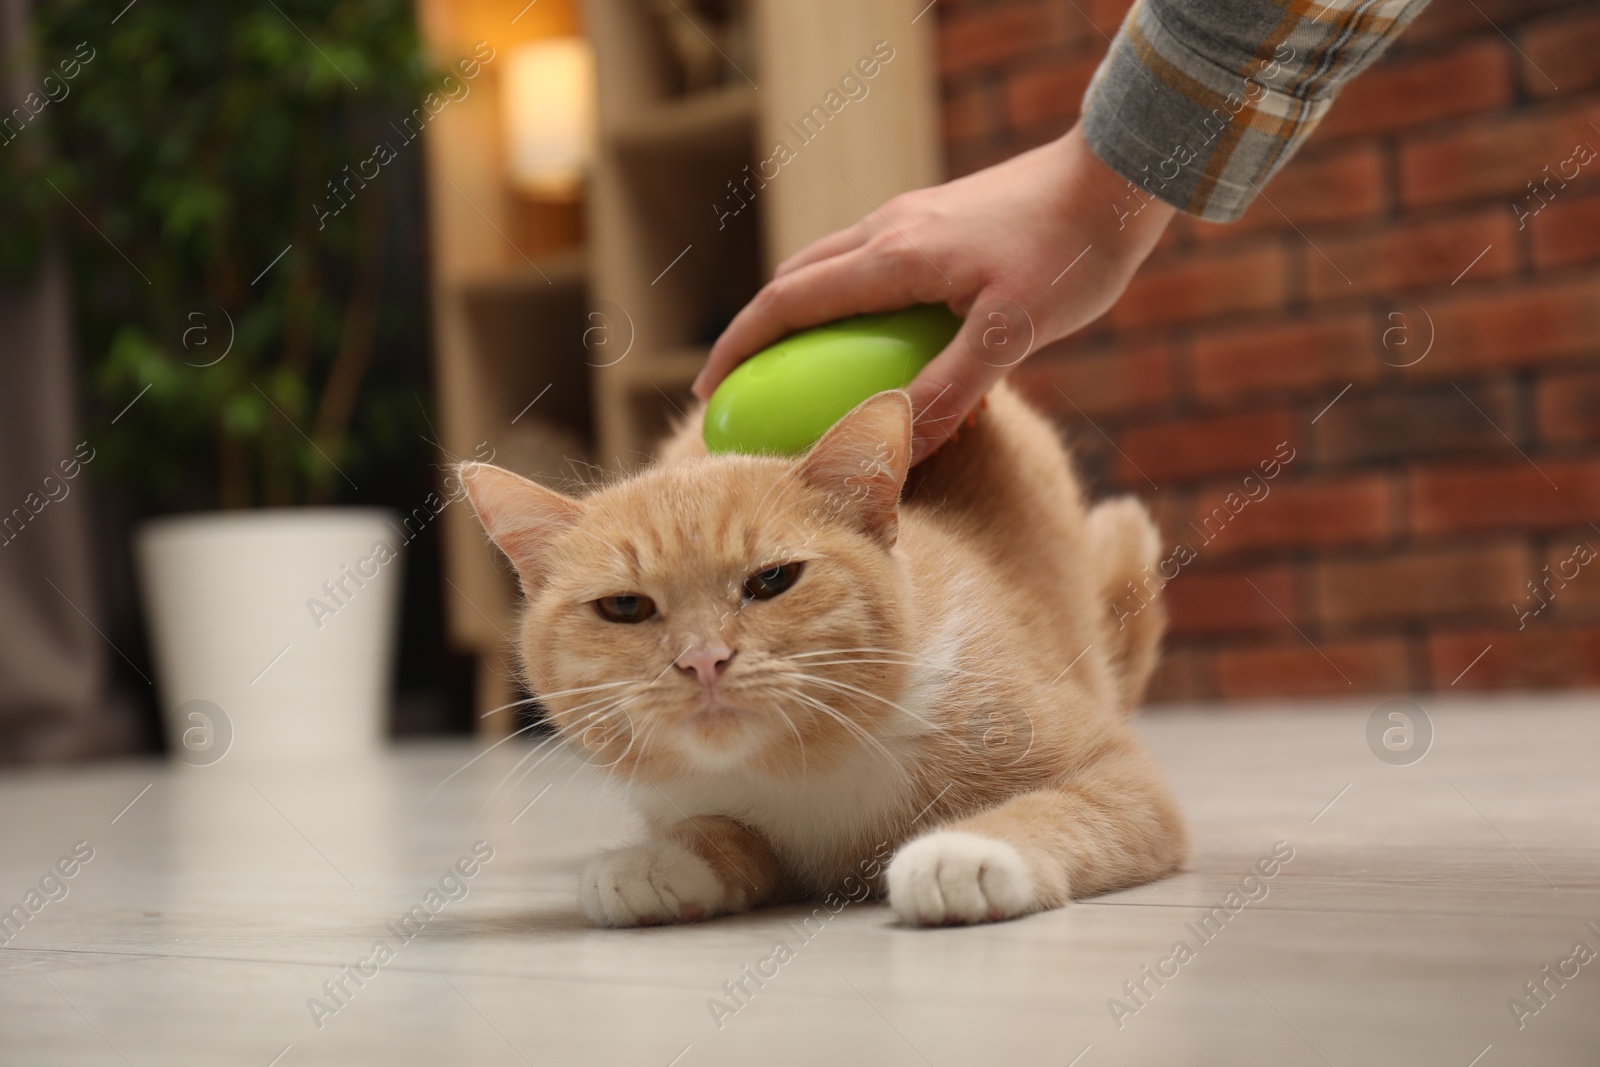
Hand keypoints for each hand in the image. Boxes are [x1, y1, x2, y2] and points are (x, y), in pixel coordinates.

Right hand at [693, 124, 1175, 462]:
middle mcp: (888, 230)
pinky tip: (872, 340)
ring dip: (798, 314)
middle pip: (795, 281)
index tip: (712, 392)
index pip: (788, 302)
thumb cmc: (1068, 256)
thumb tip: (898, 447)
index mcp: (892, 257)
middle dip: (756, 333)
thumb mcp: (1011, 333)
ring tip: (794, 367)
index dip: (740, 348)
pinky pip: (867, 265)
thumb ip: (952, 389)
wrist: (1113, 181)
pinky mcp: (937, 220)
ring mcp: (911, 219)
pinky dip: (844, 303)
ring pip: (828, 267)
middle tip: (740, 387)